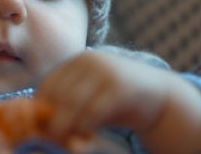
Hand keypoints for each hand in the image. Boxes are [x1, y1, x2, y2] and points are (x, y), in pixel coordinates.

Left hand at [37, 50, 200, 153]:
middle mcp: (90, 60)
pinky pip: (94, 110)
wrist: (161, 96)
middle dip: (53, 119)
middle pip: (59, 93)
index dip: (41, 106)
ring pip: (74, 102)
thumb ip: (69, 106)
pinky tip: (87, 135)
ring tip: (68, 139)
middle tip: (53, 138)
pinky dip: (86, 125)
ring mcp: (106, 71)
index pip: (49, 83)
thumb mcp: (90, 99)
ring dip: (67, 125)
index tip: (41, 127)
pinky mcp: (120, 86)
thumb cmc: (119, 101)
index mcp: (78, 60)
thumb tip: (40, 123)